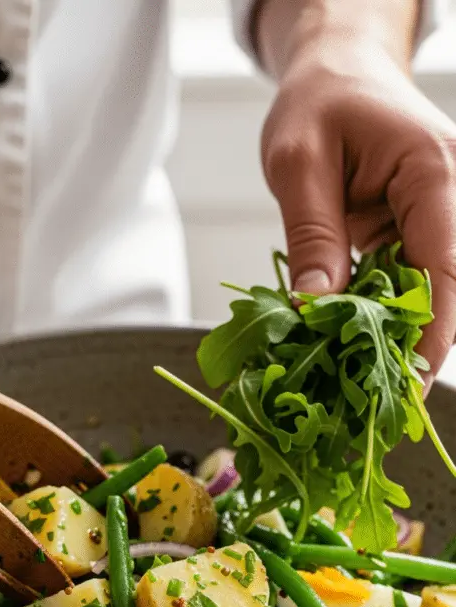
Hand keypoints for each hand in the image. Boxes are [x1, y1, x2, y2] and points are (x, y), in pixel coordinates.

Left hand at [257, 2, 455, 384]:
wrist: (335, 70)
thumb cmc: (318, 101)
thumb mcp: (297, 162)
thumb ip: (311, 235)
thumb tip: (315, 309)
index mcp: (431, 172)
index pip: (446, 266)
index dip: (431, 334)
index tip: (409, 384)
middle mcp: (446, 198)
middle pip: (444, 290)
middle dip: (413, 349)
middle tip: (375, 404)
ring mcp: (432, 218)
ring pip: (426, 295)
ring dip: (394, 340)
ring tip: (358, 388)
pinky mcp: (413, 233)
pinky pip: (404, 286)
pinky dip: (378, 320)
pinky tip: (350, 351)